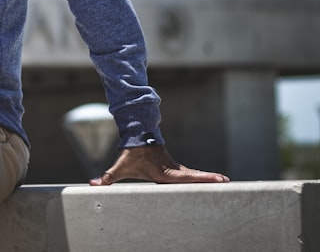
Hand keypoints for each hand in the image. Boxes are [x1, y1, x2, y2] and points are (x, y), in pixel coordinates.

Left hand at [89, 144, 229, 184]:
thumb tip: (93, 184)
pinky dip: (202, 178)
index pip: (182, 178)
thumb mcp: (120, 166)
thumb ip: (108, 177)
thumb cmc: (130, 154)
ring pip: (194, 175)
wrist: (138, 135)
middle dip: (208, 180)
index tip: (211, 179)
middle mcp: (172, 169)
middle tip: (226, 181)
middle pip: (193, 176)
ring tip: (226, 182)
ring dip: (208, 179)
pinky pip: (191, 174)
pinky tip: (213, 182)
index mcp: (163, 172)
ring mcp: (175, 168)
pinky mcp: (175, 168)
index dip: (197, 179)